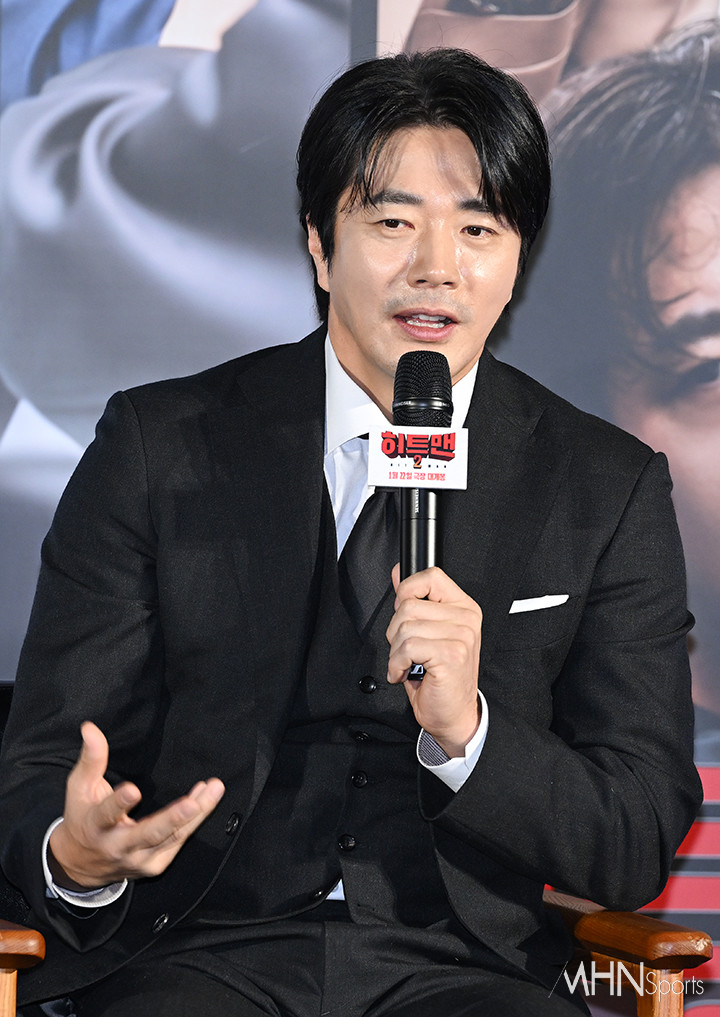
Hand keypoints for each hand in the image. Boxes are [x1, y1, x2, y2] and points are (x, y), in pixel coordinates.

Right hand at [48, 722, 224, 889]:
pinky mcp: (155, 865)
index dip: (119, 803)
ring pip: (172, 837)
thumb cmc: (82, 818)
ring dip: (196, 813)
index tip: (133, 789)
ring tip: (213, 789)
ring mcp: (139, 859)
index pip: (106, 814)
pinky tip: (206, 799)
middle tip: (192, 804)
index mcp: (95, 827)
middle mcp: (118, 847)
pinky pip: (179, 841)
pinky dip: (195, 820)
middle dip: (172, 819)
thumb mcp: (79, 788)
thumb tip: (90, 728)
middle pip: (148, 834)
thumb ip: (91, 759)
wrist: (81, 865)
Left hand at [386, 564, 482, 757]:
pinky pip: (408, 648)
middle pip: (409, 605)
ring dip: (395, 651)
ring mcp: (461, 635)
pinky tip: (405, 673)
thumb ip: (415, 600)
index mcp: (463, 607)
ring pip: (404, 627)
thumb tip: (398, 574)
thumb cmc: (440, 678)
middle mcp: (466, 618)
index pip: (431, 576)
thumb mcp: (427, 632)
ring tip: (407, 664)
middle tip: (406, 651)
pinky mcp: (452, 654)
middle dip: (395, 631)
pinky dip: (397, 664)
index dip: (408, 590)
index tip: (403, 610)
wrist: (453, 714)